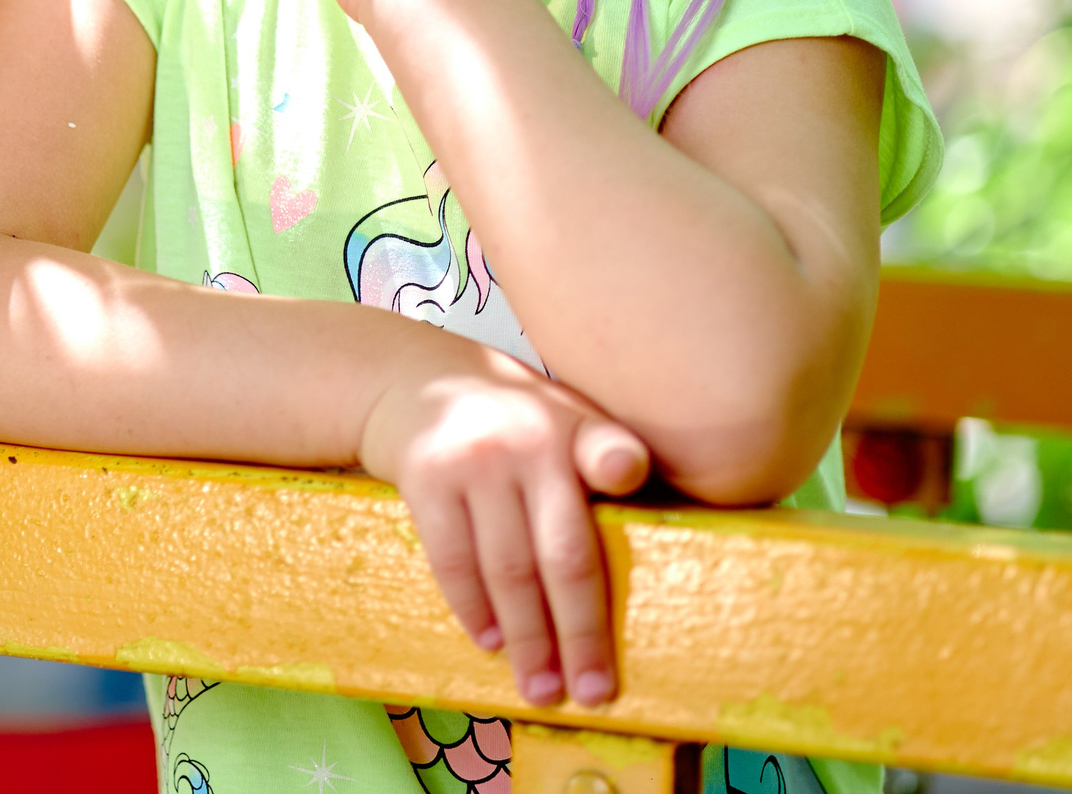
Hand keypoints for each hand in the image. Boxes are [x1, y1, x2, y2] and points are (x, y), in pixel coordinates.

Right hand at [359, 348, 649, 707]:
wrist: (414, 377)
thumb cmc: (511, 418)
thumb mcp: (563, 417)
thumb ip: (603, 462)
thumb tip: (657, 540)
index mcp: (573, 428)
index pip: (607, 451)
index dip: (619, 464)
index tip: (629, 479)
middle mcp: (526, 441)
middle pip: (561, 552)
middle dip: (579, 631)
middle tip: (591, 693)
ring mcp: (472, 461)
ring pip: (507, 570)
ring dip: (527, 640)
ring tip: (541, 689)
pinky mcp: (424, 477)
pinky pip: (452, 560)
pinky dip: (474, 608)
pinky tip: (492, 642)